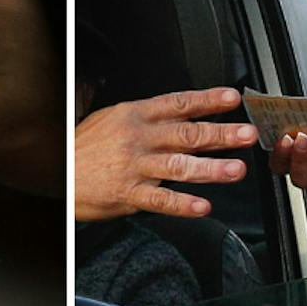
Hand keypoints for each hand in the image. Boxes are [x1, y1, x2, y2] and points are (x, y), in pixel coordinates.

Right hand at [75, 88, 258, 220]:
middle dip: (221, 134)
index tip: (232, 98)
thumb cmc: (85, 146)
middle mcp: (139, 138)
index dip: (207, 100)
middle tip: (246, 134)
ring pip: (179, 166)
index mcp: (136, 115)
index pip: (178, 103)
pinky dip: (183, 204)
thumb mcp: (112, 116)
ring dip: (211, 169)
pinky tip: (203, 207)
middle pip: (186, 133)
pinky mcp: (129, 193)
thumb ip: (146, 113)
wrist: (60, 172)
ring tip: (236, 171)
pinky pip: (161, 200)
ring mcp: (135, 166)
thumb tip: (179, 107)